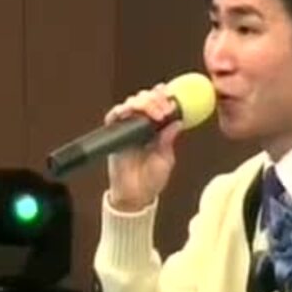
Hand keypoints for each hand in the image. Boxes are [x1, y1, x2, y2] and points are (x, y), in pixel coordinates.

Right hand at [103, 84, 182, 210]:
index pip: (159, 104)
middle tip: (166, 108)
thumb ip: (168, 140)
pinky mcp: (113, 133)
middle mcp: (141, 125)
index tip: (172, 96)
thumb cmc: (152, 179)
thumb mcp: (165, 159)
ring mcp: (127, 128)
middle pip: (145, 98)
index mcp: (157, 129)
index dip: (164, 96)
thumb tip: (178, 122)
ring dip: (144, 102)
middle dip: (156, 98)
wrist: (135, 195)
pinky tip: (133, 111)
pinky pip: (114, 115)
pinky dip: (122, 109)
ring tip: (156, 113)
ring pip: (132, 103)